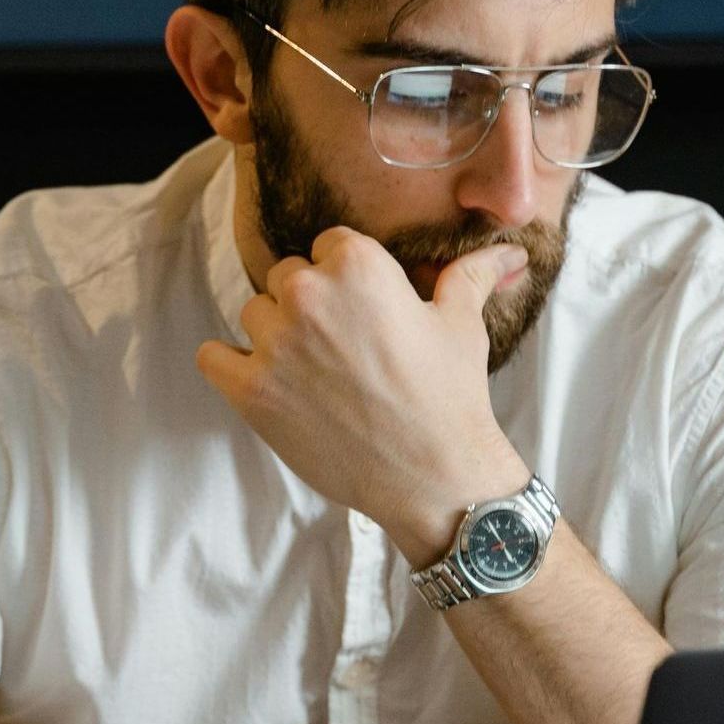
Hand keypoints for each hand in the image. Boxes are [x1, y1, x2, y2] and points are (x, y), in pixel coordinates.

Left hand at [197, 226, 529, 562]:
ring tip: (314, 373)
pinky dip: (231, 365)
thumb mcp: (461, 324)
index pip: (328, 246)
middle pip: (288, 277)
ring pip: (255, 314)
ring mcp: (275, 343)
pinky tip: (264, 381)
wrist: (434, 476)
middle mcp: (309, 294)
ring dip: (275, 336)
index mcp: (357, 265)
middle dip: (311, 306)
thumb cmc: (451, 396)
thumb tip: (510, 253)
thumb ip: (471, 275)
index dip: (346, 278)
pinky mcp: (250, 389)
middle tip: (343, 348)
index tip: (363, 312)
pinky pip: (212, 356)